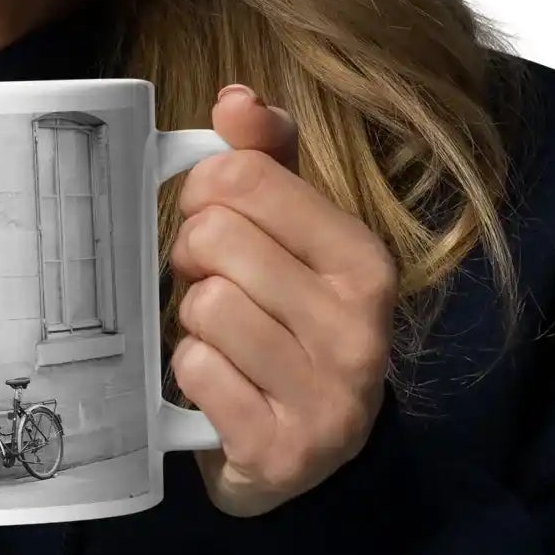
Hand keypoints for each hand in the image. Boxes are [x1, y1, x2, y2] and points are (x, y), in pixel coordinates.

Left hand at [167, 86, 395, 518]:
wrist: (302, 455)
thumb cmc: (286, 324)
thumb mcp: (289, 237)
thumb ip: (266, 160)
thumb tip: (236, 98)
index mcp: (364, 263)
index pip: (248, 179)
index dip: (204, 191)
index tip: (209, 218)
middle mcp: (359, 331)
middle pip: (217, 239)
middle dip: (192, 257)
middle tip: (207, 283)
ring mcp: (326, 398)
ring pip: (205, 306)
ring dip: (191, 321)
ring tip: (217, 336)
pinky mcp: (280, 453)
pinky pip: (195, 371)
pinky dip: (189, 373)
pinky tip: (218, 384)